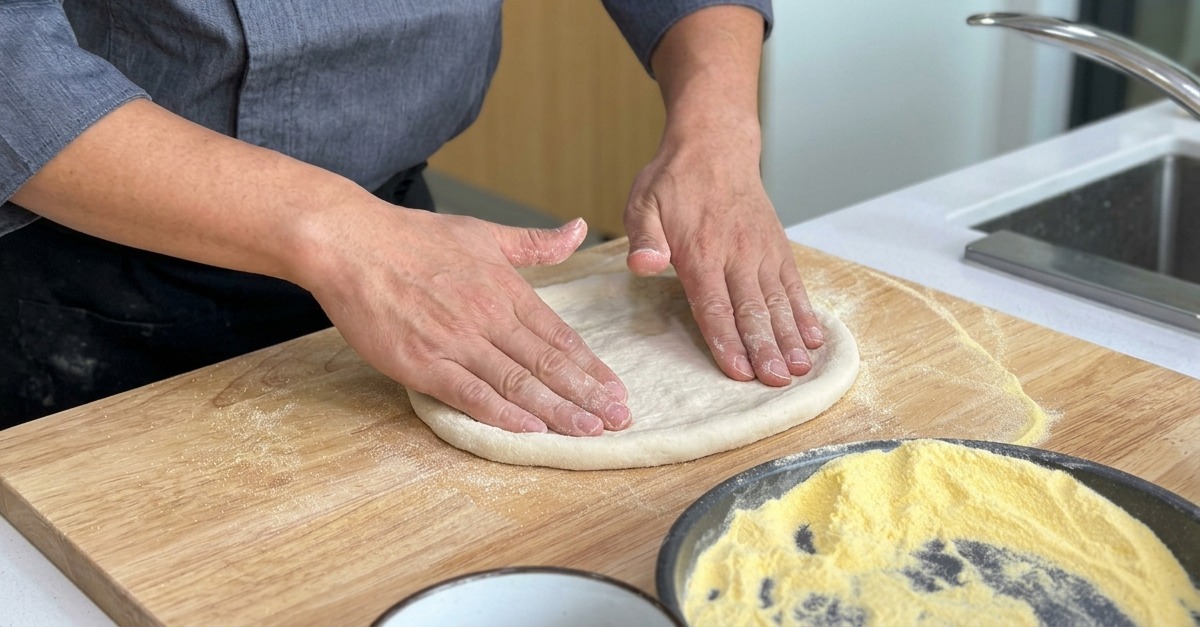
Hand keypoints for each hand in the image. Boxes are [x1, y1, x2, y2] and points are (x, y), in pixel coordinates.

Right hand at [302, 206, 629, 435]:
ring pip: (517, 382)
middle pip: (548, 364)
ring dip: (557, 410)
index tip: (617, 390)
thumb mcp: (482, 231)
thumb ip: (534, 243)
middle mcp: (488, 317)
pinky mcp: (423, 362)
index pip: (560, 336)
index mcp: (505, 289)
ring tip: (589, 431)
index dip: (591, 367)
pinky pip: (470, 393)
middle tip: (620, 420)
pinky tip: (530, 429)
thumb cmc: (412, 238)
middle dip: (587, 394)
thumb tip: (578, 230)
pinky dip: (502, 413)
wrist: (350, 243)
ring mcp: (456, 341)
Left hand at [623, 125, 824, 386]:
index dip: (728, 341)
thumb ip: (644, 238)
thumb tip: (645, 265)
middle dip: (766, 349)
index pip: (715, 306)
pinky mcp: (777, 246)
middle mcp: (736, 254)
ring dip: (790, 337)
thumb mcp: (643, 203)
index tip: (740, 372)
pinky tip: (813, 337)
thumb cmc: (673, 181)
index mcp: (701, 251)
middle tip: (778, 382)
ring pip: (777, 301)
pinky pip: (793, 284)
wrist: (715, 145)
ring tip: (801, 369)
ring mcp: (761, 251)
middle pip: (752, 310)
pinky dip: (804, 312)